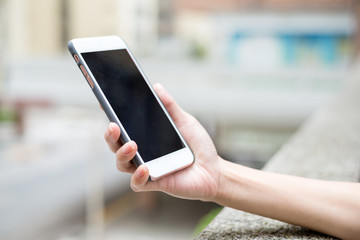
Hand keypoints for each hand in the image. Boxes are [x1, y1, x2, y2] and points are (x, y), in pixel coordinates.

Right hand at [104, 83, 220, 200]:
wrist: (214, 170)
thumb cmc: (198, 146)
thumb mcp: (185, 122)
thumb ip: (170, 107)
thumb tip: (156, 87)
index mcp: (146, 137)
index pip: (124, 127)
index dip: (111, 116)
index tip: (103, 102)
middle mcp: (142, 152)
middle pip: (116, 145)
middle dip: (110, 136)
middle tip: (113, 126)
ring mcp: (146, 168)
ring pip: (121, 164)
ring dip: (122, 154)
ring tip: (133, 145)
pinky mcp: (154, 184)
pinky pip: (137, 183)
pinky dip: (138, 176)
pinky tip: (145, 168)